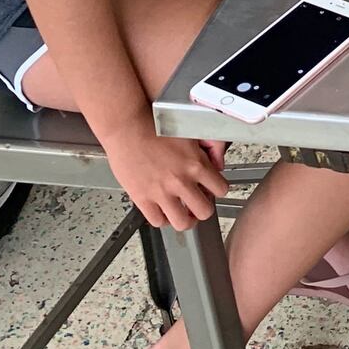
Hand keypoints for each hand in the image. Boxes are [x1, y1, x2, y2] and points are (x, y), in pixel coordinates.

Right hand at [102, 119, 228, 230]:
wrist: (128, 127)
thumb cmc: (155, 125)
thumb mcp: (190, 132)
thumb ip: (209, 148)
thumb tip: (217, 164)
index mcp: (196, 163)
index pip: (221, 189)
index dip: (216, 191)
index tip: (210, 190)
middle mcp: (181, 180)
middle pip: (205, 211)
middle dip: (203, 208)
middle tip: (196, 204)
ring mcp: (162, 192)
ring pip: (182, 223)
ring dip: (185, 219)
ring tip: (182, 212)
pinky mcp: (142, 198)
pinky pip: (158, 221)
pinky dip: (162, 219)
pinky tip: (162, 210)